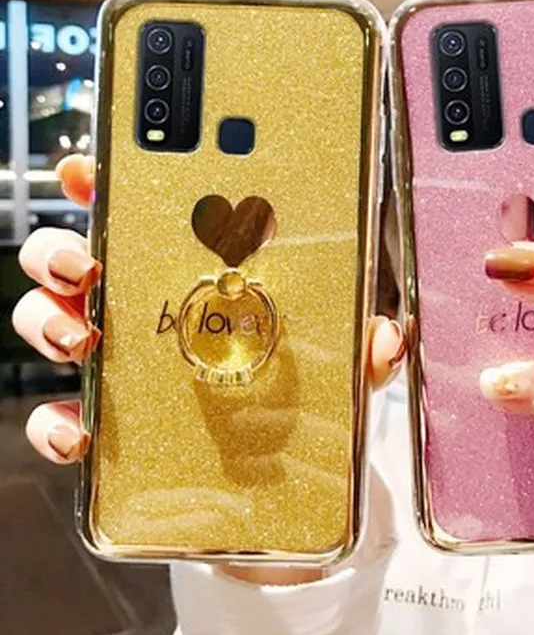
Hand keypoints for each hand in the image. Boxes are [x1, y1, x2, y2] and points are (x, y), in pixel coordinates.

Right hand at [12, 154, 404, 583]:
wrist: (287, 468)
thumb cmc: (304, 386)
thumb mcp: (342, 356)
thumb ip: (363, 340)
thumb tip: (386, 340)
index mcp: (194, 269)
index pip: (141, 211)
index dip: (108, 182)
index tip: (93, 167)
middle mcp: (145, 305)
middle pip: (74, 257)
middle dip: (59, 249)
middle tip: (84, 261)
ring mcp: (121, 360)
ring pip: (49, 322)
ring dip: (46, 321)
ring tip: (79, 335)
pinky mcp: (111, 422)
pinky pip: (61, 414)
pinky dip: (56, 421)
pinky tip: (81, 432)